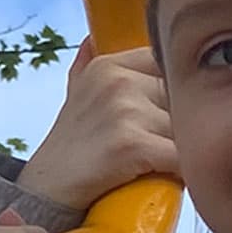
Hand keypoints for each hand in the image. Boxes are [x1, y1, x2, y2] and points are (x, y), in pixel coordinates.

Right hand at [17, 41, 174, 213]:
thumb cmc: (68, 148)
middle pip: (180, 98)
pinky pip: (180, 157)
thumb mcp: (75, 95)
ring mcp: (125, 111)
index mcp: (109, 65)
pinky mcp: (132, 145)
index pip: (167, 65)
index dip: (173, 94)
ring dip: (183, 150)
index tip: (164, 118)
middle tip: (166, 147)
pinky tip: (172, 179)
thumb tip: (91, 39)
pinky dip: (183, 172)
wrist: (46, 193)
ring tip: (166, 165)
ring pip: (184, 128)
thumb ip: (87, 65)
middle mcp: (118, 81)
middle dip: (180, 125)